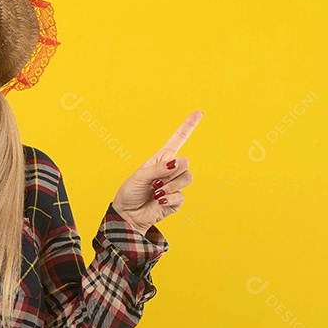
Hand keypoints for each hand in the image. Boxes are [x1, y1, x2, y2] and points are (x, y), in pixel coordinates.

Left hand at [112, 110, 202, 233]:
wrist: (128, 214)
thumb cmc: (130, 193)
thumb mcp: (139, 177)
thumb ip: (157, 169)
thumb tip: (175, 163)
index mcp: (160, 159)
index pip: (177, 140)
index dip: (188, 126)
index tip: (198, 112)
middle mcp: (170, 170)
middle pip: (186, 162)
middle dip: (173, 170)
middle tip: (156, 181)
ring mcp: (175, 184)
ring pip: (187, 178)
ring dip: (170, 186)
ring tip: (156, 192)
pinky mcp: (176, 199)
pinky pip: (182, 195)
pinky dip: (169, 198)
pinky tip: (159, 201)